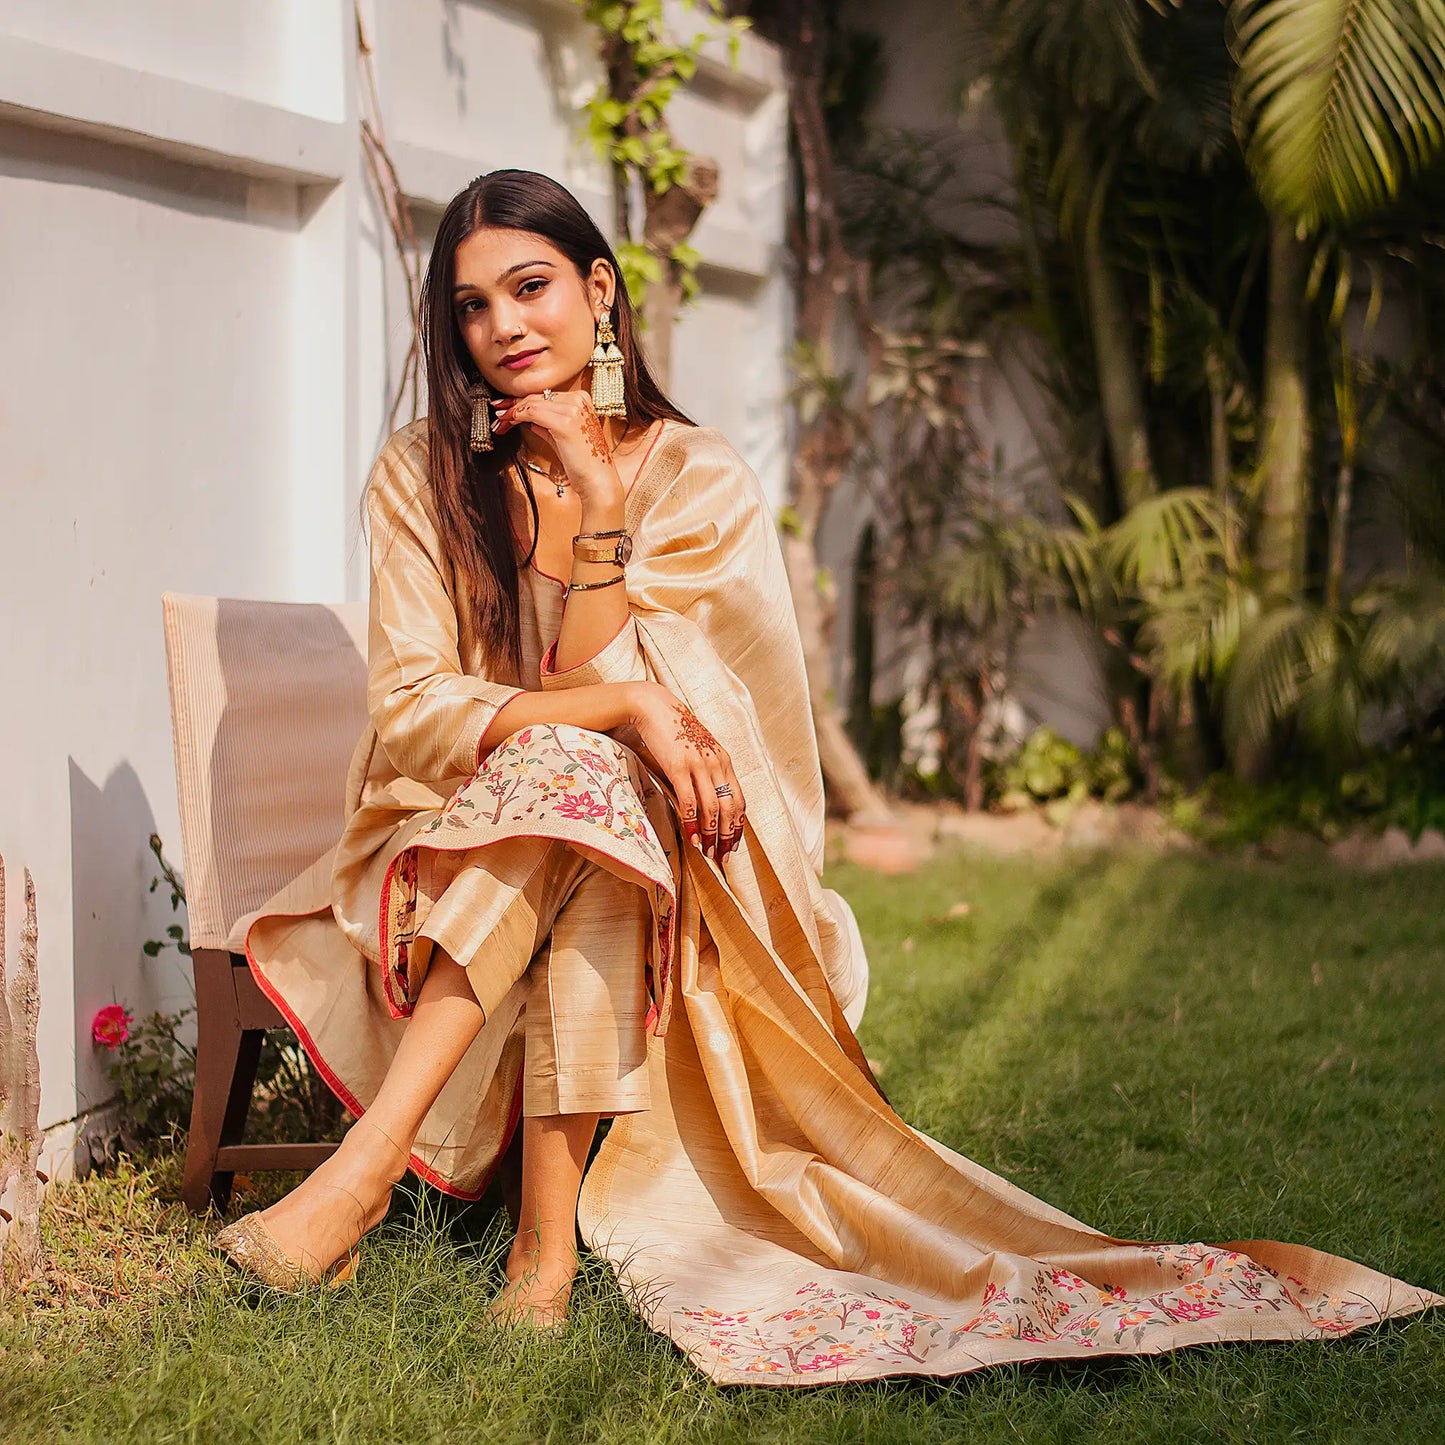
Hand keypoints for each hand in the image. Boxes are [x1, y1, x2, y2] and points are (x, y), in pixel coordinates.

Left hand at [491, 390, 622, 513]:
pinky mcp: (565, 423)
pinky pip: (533, 413)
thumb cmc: (584, 463)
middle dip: (515, 406)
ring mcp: (573, 410)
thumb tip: (527, 418)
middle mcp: (579, 400)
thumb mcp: (563, 437)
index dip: (523, 402)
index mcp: (582, 399)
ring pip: (532, 403)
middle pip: (537, 397)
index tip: (507, 408)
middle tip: (499, 414)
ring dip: (513, 412)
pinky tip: (508, 423)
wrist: (597, 481)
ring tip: (500, 422)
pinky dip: (517, 416)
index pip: (545, 396)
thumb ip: (547, 424)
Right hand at [625, 683, 745, 860]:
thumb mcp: (699, 750)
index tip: (733, 844)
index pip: (739, 799)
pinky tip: (691, 837)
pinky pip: (690, 800)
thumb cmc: (675, 730)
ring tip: (708, 852)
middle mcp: (717, 764)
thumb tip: (706, 801)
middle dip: (727, 836)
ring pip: (713, 808)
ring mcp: (699, 765)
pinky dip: (692, 822)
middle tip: (723, 856)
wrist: (655, 707)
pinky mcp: (679, 766)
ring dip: (711, 834)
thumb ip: (707, 771)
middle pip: (730, 807)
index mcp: (724, 761)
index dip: (737, 825)